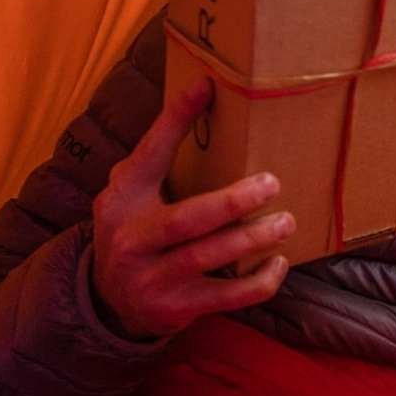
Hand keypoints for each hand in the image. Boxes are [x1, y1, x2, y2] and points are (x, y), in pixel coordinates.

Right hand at [90, 78, 294, 338]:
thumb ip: (157, 152)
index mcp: (123, 200)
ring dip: (253, 239)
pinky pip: (226, 297)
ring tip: (286, 222)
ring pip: (208, 257)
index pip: (149, 155)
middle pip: (186, 219)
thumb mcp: (131, 190)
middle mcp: (132, 240)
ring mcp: (152, 279)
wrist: (108, 300)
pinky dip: (258, 282)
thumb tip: (200, 91)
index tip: (207, 87)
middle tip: (272, 183)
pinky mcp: (176, 309)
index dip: (174, 120)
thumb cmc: (135, 228)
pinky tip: (278, 263)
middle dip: (233, 202)